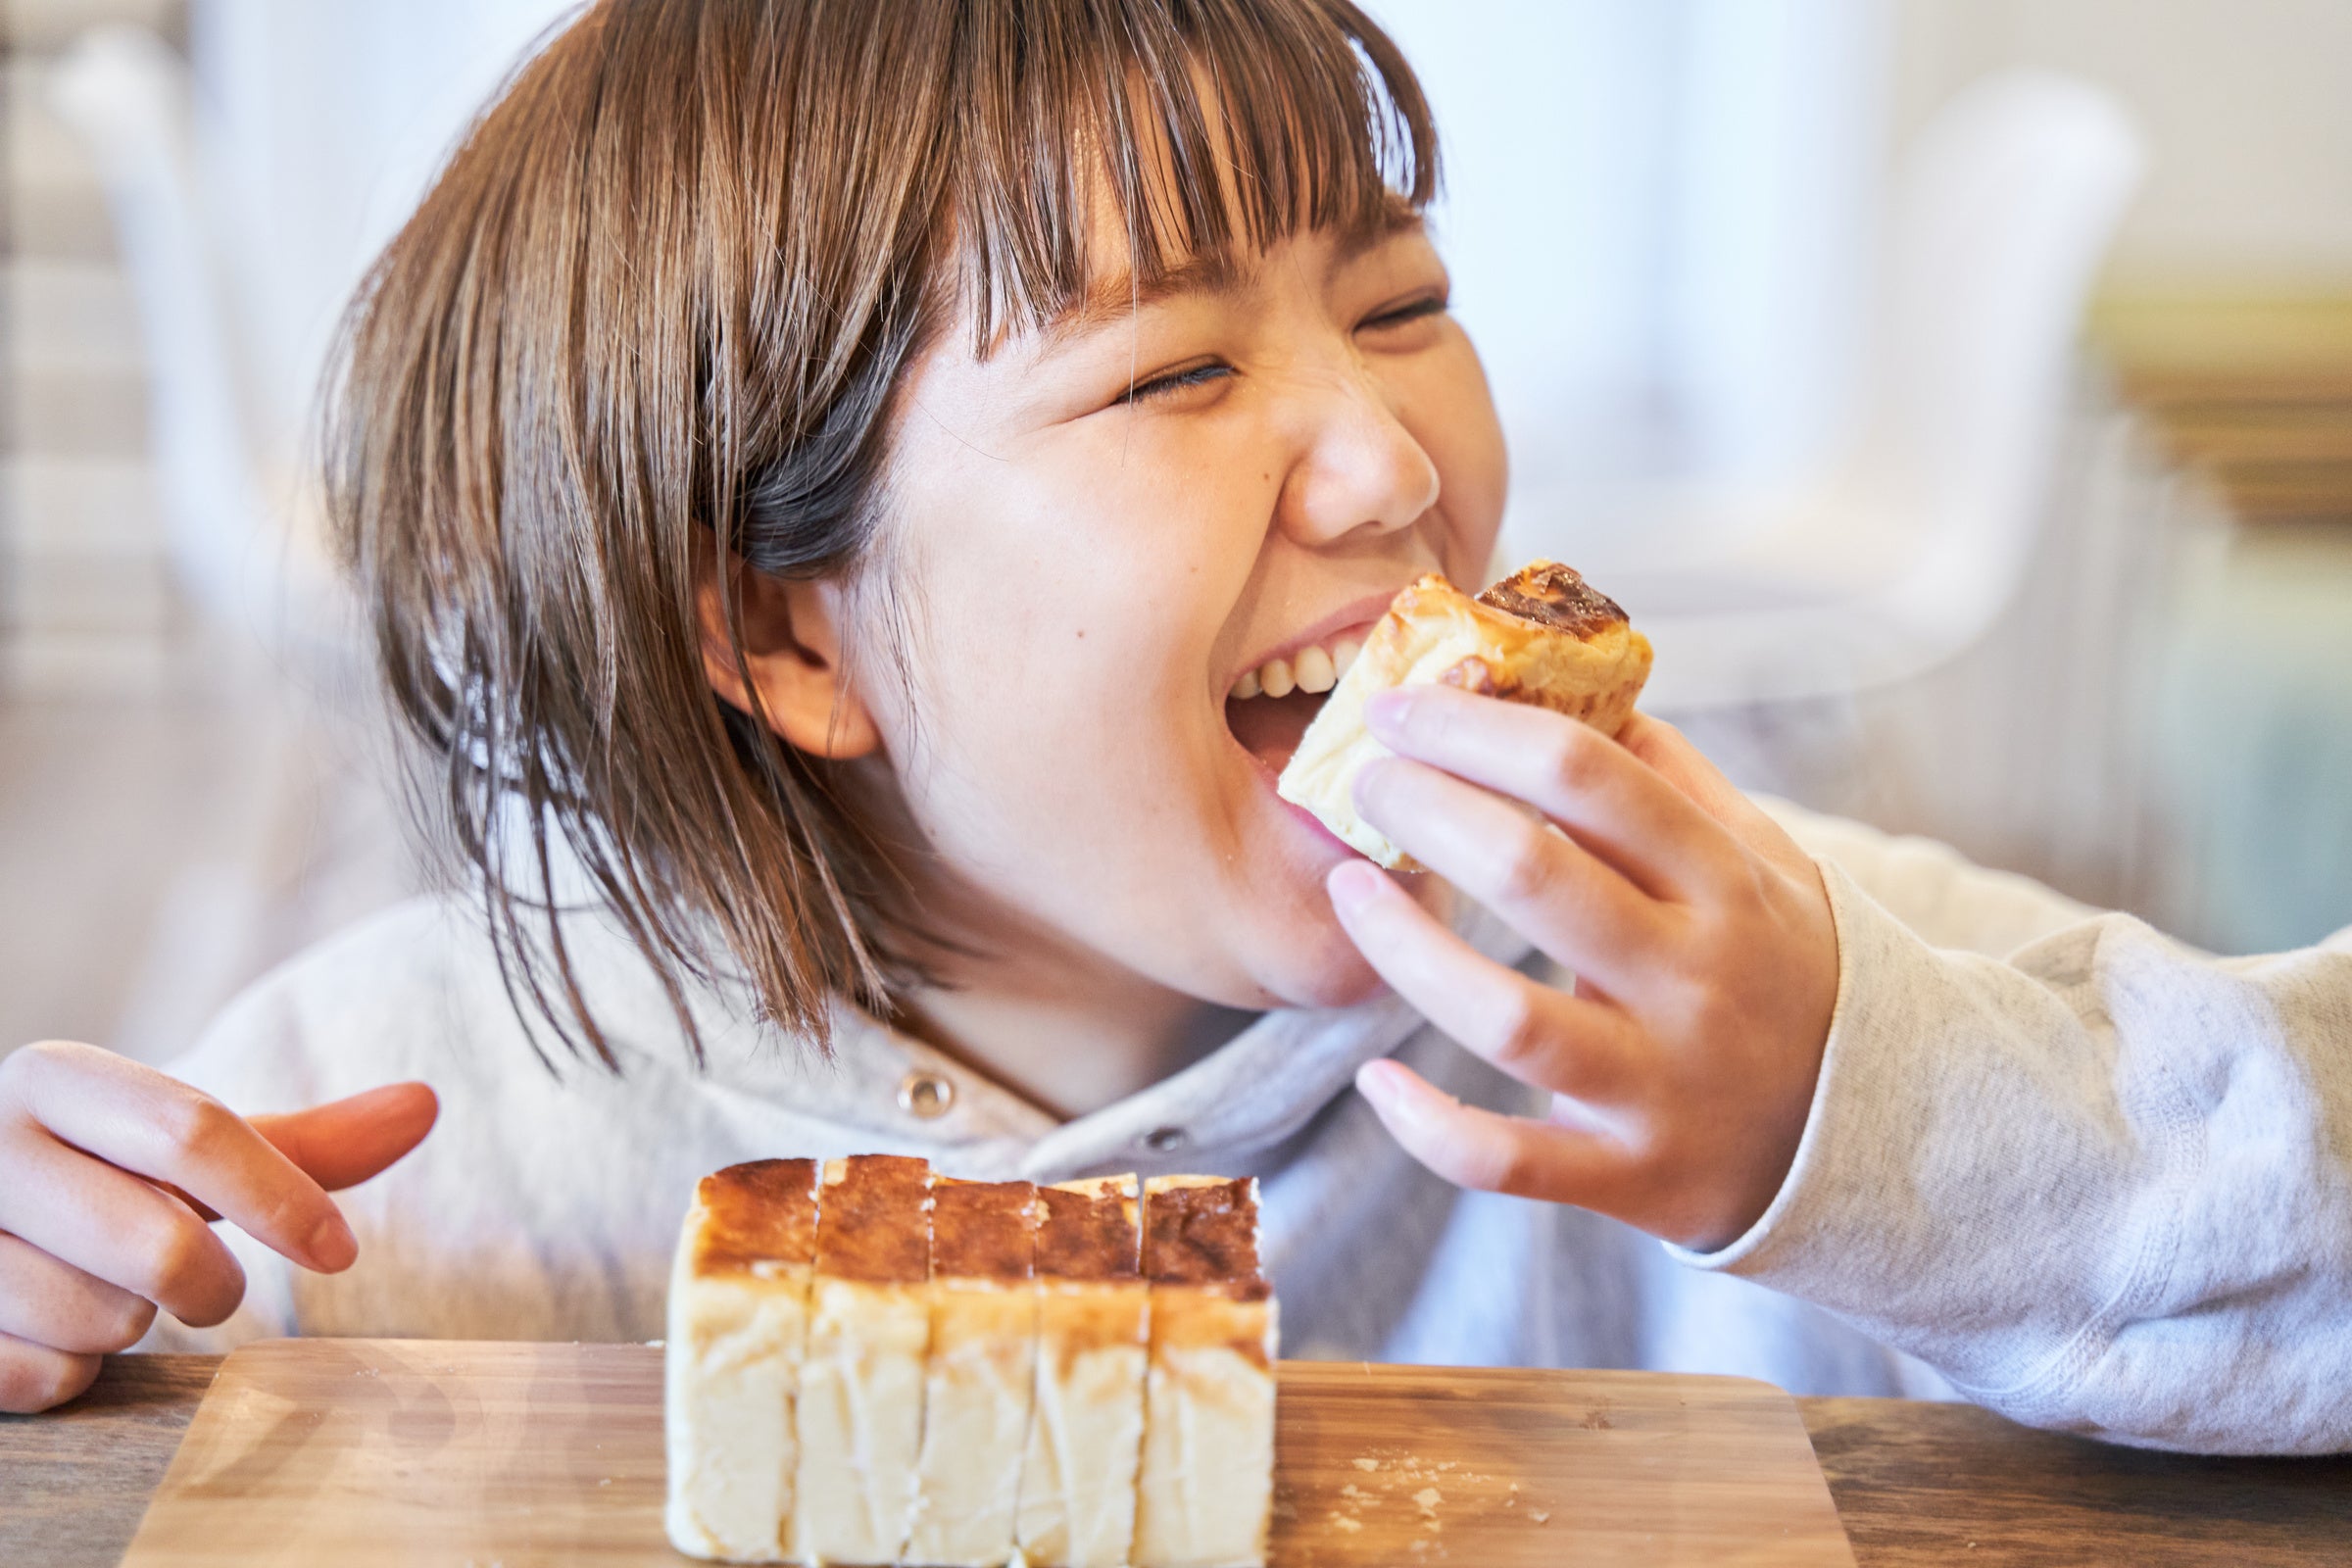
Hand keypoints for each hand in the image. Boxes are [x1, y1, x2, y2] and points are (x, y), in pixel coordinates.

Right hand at [0, 1041, 436, 1411]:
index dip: (283, 1199)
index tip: (340, 1252)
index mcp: (54, 1080)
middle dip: (209, 1284)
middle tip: (203, 1285)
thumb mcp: (187, 1153)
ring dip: (130, 1326)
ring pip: (99, 1320)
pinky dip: (70, 1372)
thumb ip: (302, 1143)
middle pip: (159, 1244)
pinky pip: (42, 1378)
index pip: (193, 1130)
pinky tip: (47, 1335)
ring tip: (102, 1295)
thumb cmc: (105, 1185)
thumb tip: (427, 1105)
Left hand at [1330, 689, 1837, 1251]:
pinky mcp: (1631, 1177)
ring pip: (1507, 1019)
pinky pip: (1506, 1159)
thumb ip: (1671, 777)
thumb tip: (1564, 684)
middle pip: (1534, 876)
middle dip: (1427, 811)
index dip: (1477, 729)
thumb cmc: (1784, 967)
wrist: (1880, 1132)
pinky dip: (1428, 1123)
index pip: (1589, 774)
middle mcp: (1698, 980)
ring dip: (1407, 947)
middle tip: (1366, 781)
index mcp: (1728, 882)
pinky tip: (1376, 1075)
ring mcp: (1663, 1085)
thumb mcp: (1762, 860)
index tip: (1401, 707)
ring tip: (1349, 889)